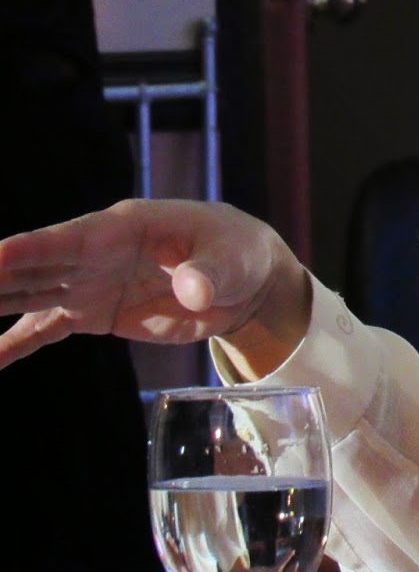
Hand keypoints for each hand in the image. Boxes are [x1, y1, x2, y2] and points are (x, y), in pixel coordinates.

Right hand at [0, 199, 309, 375]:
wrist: (243, 280)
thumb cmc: (238, 252)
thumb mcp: (234, 258)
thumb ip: (212, 272)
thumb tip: (194, 291)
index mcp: (124, 227)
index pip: (67, 239)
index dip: (29, 249)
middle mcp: (94, 252)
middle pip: (30, 265)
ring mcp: (88, 282)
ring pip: (25, 293)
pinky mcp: (92, 313)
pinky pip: (43, 329)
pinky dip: (12, 345)